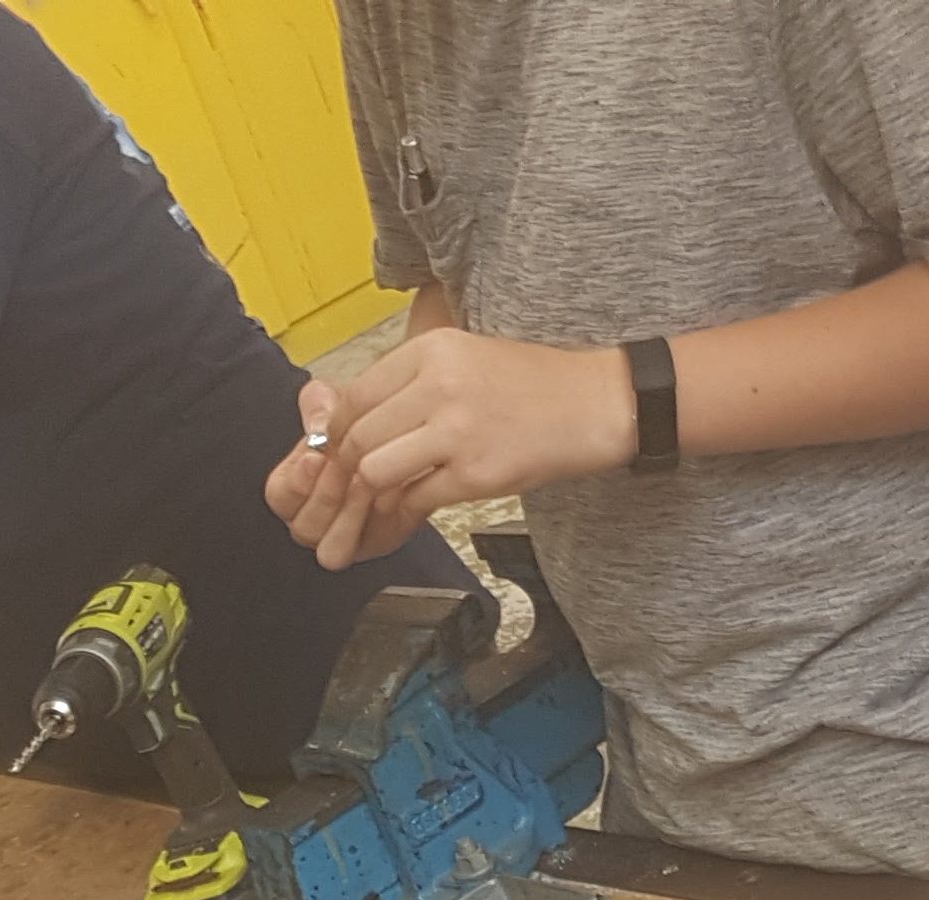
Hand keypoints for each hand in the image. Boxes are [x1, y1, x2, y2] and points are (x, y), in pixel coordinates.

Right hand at [264, 377, 426, 571]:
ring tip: (367, 481)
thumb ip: (318, 406)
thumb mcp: (337, 405)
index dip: (296, 480)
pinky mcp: (383, 539)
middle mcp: (317, 521)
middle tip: (345, 470)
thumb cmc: (365, 424)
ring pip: (334, 550)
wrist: (410, 437)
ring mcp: (349, 537)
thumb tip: (319, 422)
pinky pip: (376, 541)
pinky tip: (394, 488)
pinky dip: (384, 517)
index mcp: (296, 491)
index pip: (281, 497)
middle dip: (325, 497)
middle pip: (305, 529)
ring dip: (350, 515)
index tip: (314, 457)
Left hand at [288, 330, 632, 567]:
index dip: (332, 436)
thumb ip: (409, 385)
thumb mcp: (464, 361)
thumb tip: (347, 418)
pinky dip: (398, 516)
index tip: (331, 460)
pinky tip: (400, 520)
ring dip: (363, 500)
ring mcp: (457, 429)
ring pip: (373, 470)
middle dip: (339, 478)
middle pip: (355, 436)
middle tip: (336, 500)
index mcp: (431, 350)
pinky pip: (412, 499)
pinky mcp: (476, 472)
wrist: (598, 403)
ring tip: (363, 514)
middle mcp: (438, 383)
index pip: (353, 396)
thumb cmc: (533, 387)